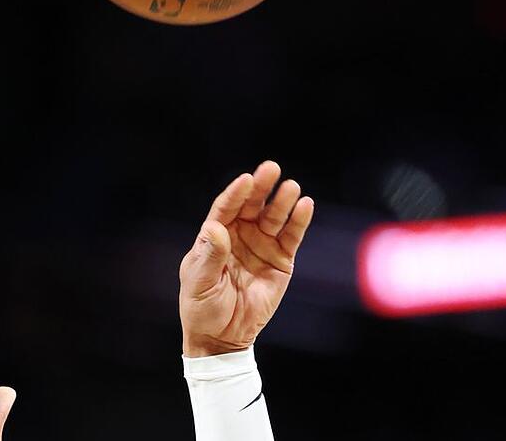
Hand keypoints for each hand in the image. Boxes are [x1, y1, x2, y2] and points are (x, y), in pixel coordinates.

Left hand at [178, 161, 314, 356]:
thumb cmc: (202, 308)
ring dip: (282, 201)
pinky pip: (291, 237)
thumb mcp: (199, 282)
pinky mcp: (281, 260)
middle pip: (251, 205)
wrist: (222, 337)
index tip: (246, 179)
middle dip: (262, 187)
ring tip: (291, 187)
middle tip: (271, 168)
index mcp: (215, 236)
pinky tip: (305, 205)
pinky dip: (299, 221)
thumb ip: (210, 256)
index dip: (236, 193)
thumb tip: (215, 228)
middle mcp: (239, 235)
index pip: (226, 208)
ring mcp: (261, 246)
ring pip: (274, 217)